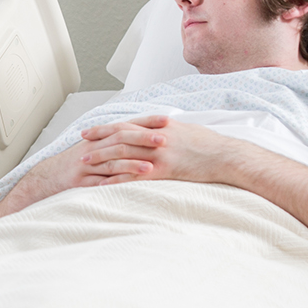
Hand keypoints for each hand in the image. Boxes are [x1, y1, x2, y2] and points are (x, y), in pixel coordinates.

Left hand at [74, 115, 243, 183]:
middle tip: (80, 146)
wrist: (227, 156)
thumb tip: (155, 131)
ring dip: (103, 158)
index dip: (105, 128)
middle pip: (120, 136)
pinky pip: (136, 175)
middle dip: (98, 141)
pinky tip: (105, 184)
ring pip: (124, 153)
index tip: (89, 131)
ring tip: (85, 163)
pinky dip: (119, 178)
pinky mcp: (165, 170)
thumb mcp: (186, 131)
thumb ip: (166, 131)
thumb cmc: (209, 145)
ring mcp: (160, 153)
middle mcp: (156, 136)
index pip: (126, 124)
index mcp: (160, 126)